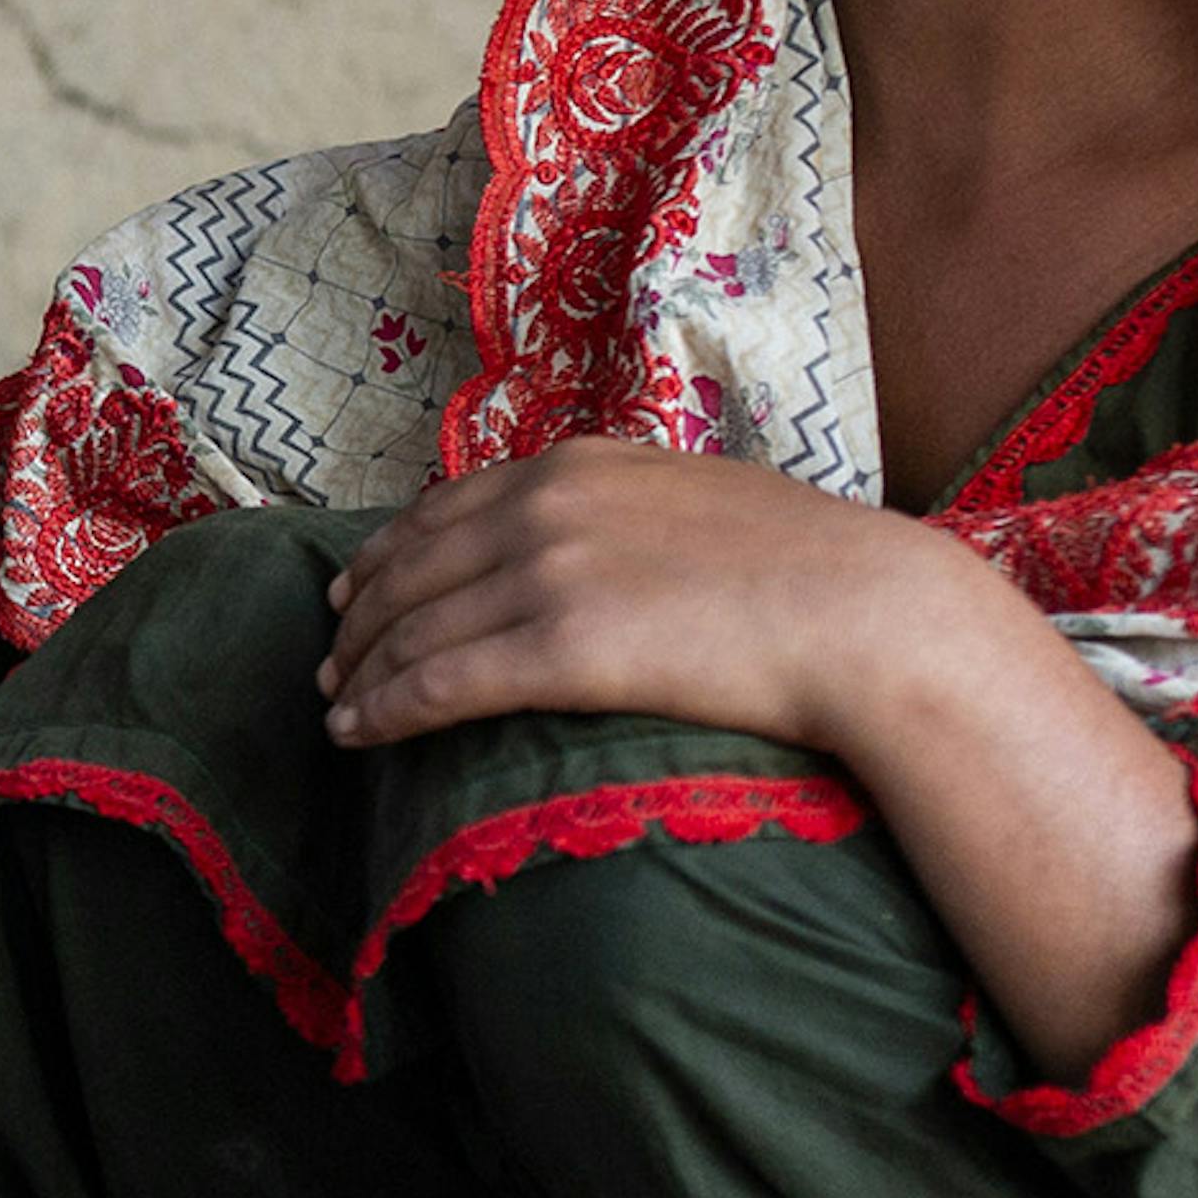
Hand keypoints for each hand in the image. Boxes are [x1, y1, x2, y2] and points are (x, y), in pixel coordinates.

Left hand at [310, 442, 952, 748]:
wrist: (866, 612)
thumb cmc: (806, 570)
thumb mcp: (697, 500)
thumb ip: (627, 510)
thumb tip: (601, 542)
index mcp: (579, 465)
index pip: (446, 507)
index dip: (389, 553)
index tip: (357, 585)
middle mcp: (546, 507)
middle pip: (412, 567)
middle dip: (360, 616)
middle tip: (331, 657)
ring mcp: (548, 574)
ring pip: (412, 629)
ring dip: (360, 671)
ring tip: (336, 705)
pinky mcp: (559, 650)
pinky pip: (437, 684)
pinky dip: (383, 709)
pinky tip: (356, 733)